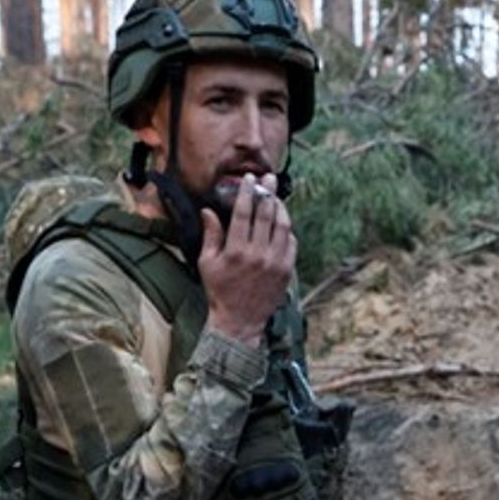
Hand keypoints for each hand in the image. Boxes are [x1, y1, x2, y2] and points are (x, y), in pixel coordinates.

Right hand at [201, 172, 295, 345]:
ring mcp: (275, 263)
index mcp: (236, 250)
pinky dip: (287, 229)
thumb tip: (208, 210)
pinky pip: (291, 243)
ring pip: (283, 226)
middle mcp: (258, 254)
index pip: (244, 213)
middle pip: (266, 214)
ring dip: (280, 208)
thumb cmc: (219, 291)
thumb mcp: (207, 263)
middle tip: (268, 178)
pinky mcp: (286, 271)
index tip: (249, 179)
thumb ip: (210, 235)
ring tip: (276, 197)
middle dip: (267, 192)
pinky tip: (282, 222)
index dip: (247, 192)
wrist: (239, 321)